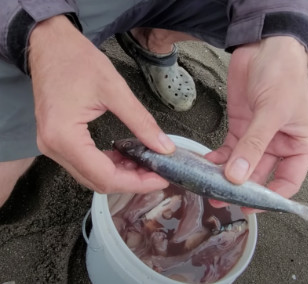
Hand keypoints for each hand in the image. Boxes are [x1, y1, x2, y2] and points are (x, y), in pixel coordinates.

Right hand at [29, 16, 174, 193]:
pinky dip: (108, 165)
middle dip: (131, 181)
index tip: (161, 179)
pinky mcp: (57, 141)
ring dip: (121, 174)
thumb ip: (142, 122)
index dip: (137, 183)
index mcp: (64, 137)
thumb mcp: (115, 90)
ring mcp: (52, 146)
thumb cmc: (76, 60)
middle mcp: (53, 148)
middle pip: (98, 181)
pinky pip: (85, 163)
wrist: (49, 44)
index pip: (105, 176)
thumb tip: (165, 147)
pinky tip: (127, 157)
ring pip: (91, 176)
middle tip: (158, 173)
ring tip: (146, 164)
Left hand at [207, 37, 307, 212]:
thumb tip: (238, 176)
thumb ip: (255, 145)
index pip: (288, 181)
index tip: (250, 207)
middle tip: (222, 200)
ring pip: (242, 164)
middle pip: (261, 175)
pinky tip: (206, 163)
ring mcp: (258, 137)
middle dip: (242, 188)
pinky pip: (229, 149)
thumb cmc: (283, 75)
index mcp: (299, 145)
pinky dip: (218, 157)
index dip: (271, 197)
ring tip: (209, 187)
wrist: (265, 46)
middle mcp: (279, 144)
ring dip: (226, 176)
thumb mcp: (272, 112)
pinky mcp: (240, 127)